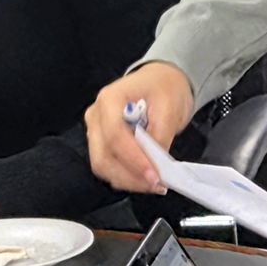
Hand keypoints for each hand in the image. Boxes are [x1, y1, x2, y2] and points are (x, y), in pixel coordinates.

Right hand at [84, 61, 191, 191]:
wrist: (161, 81)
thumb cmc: (164, 87)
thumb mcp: (170, 106)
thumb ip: (160, 135)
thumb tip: (156, 164)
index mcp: (110, 98)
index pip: (114, 135)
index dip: (133, 159)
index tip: (153, 174)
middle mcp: (97, 115)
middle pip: (103, 156)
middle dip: (130, 176)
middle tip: (156, 184)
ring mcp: (96, 130)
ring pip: (103, 166)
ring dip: (128, 180)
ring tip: (153, 183)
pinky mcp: (103, 143)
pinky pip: (109, 166)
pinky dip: (126, 177)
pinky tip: (145, 178)